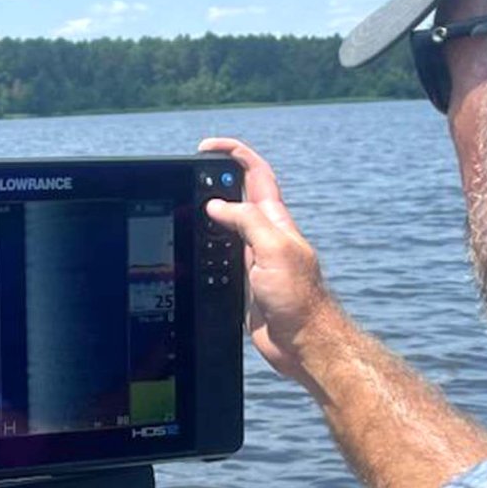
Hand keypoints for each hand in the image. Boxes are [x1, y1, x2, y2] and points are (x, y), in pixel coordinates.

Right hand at [199, 138, 346, 382]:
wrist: (302, 340)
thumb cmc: (297, 297)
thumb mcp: (274, 249)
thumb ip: (247, 222)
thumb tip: (216, 205)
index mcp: (274, 220)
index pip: (255, 174)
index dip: (233, 154)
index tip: (207, 147)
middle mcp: (263, 234)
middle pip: (238, 194)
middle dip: (216, 177)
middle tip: (190, 172)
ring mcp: (253, 256)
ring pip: (226, 223)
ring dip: (207, 209)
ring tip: (184, 202)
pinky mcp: (243, 279)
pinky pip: (219, 252)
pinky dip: (204, 242)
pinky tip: (193, 244)